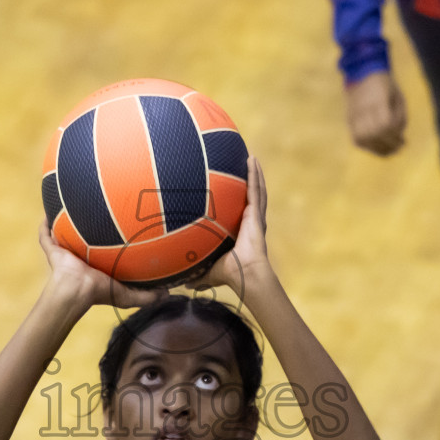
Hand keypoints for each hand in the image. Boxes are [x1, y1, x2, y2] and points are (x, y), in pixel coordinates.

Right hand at [37, 222, 163, 309]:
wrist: (76, 290)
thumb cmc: (100, 292)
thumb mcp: (128, 296)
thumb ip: (148, 296)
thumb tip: (168, 293)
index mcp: (97, 265)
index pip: (104, 251)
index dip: (111, 240)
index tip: (121, 226)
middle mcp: (81, 258)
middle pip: (84, 239)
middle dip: (88, 226)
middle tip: (97, 210)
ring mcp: (66, 253)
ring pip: (64, 234)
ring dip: (66, 222)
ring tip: (71, 203)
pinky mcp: (53, 250)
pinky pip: (45, 235)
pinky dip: (45, 225)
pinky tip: (48, 210)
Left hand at [198, 155, 269, 291]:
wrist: (245, 274)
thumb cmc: (230, 274)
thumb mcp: (210, 270)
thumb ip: (198, 274)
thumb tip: (184, 283)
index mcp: (241, 231)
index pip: (240, 211)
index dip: (240, 199)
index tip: (235, 188)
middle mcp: (250, 221)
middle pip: (251, 195)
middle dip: (249, 180)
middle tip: (245, 164)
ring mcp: (254, 216)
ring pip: (256, 188)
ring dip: (254, 172)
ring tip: (250, 157)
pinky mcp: (255, 213)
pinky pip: (255, 189)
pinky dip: (255, 174)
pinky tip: (251, 159)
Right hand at [345, 71, 405, 155]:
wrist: (362, 73)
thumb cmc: (386, 86)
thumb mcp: (398, 96)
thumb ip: (400, 117)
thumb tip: (399, 137)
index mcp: (377, 100)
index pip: (385, 124)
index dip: (395, 135)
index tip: (404, 139)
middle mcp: (363, 109)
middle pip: (374, 133)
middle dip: (389, 144)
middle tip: (400, 148)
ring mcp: (354, 115)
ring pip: (363, 139)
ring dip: (377, 149)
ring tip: (390, 152)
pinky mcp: (349, 120)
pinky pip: (357, 139)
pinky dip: (368, 147)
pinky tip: (378, 148)